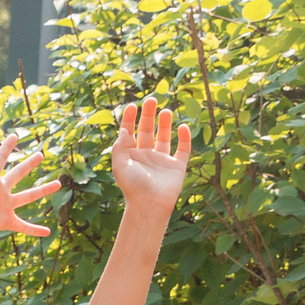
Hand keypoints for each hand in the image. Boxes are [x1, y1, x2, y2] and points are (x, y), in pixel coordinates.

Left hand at [0, 133, 62, 246]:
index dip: (6, 148)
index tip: (14, 136)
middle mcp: (0, 191)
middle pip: (17, 174)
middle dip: (29, 164)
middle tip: (40, 154)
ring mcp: (4, 206)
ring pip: (28, 196)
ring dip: (43, 190)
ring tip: (58, 183)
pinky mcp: (5, 221)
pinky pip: (23, 225)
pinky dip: (34, 229)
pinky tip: (46, 232)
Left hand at [109, 96, 194, 215]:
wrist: (150, 205)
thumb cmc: (133, 187)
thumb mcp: (120, 166)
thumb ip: (120, 147)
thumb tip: (123, 129)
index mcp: (130, 156)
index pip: (129, 133)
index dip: (129, 119)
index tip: (132, 105)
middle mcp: (145, 156)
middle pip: (147, 131)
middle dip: (148, 116)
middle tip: (151, 99)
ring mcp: (162, 160)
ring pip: (164, 137)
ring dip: (165, 124)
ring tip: (165, 110)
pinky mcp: (177, 166)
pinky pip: (183, 149)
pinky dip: (185, 137)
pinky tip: (183, 126)